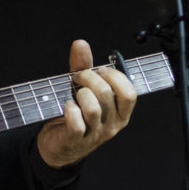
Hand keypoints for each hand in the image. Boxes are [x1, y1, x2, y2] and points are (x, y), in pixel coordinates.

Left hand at [36, 39, 136, 167]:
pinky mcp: (76, 140)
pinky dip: (70, 110)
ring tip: (74, 93)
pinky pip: (77, 124)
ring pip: (93, 108)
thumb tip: (81, 43)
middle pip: (107, 95)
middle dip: (89, 78)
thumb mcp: (82, 88)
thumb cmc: (76, 114)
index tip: (98, 70)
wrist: (59, 145)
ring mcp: (95, 134)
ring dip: (80, 94)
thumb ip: (83, 66)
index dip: (114, 76)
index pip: (129, 93)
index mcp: (120, 112)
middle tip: (78, 77)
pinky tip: (67, 106)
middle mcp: (112, 124)